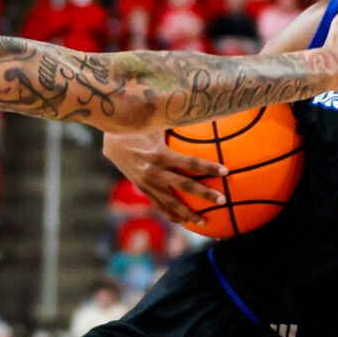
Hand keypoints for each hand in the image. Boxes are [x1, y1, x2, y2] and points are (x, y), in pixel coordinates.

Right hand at [104, 131, 226, 225]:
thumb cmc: (138, 127)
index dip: (208, 167)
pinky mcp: (142, 188)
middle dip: (205, 194)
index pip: (190, 163)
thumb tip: (201, 114)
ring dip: (188, 213)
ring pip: (171, 202)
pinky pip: (158, 205)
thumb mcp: (157, 124)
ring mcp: (147, 183)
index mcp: (160, 154)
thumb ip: (176, 125)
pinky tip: (181, 222)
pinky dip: (170, 214)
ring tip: (204, 222)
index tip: (226, 171)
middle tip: (222, 200)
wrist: (111, 141)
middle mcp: (154, 171)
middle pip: (185, 186)